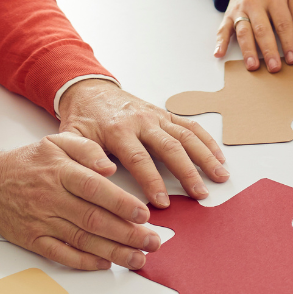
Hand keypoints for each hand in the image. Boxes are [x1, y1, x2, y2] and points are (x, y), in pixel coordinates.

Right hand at [0, 133, 161, 270]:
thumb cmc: (30, 163)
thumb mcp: (57, 142)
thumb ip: (87, 149)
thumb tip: (111, 167)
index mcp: (60, 172)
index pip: (95, 189)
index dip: (121, 203)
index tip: (144, 214)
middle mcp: (52, 198)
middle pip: (94, 219)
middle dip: (128, 234)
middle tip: (153, 242)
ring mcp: (42, 221)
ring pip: (83, 240)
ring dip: (114, 252)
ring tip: (138, 258)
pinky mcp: (34, 240)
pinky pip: (62, 255)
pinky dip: (85, 261)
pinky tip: (105, 264)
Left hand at [57, 79, 228, 208]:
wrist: (88, 90)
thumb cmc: (82, 120)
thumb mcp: (72, 138)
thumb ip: (84, 156)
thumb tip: (104, 174)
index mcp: (118, 130)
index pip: (139, 159)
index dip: (152, 181)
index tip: (163, 203)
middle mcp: (141, 121)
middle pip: (170, 147)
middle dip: (187, 173)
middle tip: (200, 195)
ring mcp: (156, 116)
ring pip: (185, 136)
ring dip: (205, 157)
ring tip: (220, 177)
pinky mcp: (165, 114)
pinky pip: (190, 126)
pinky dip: (207, 141)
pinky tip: (219, 157)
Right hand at [218, 0, 292, 73]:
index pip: (282, 23)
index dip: (288, 42)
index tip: (292, 58)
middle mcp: (255, 2)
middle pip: (262, 29)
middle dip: (269, 50)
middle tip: (275, 68)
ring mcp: (240, 9)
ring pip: (243, 31)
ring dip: (248, 50)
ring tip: (253, 66)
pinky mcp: (228, 14)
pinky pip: (223, 29)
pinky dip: (220, 42)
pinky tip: (219, 54)